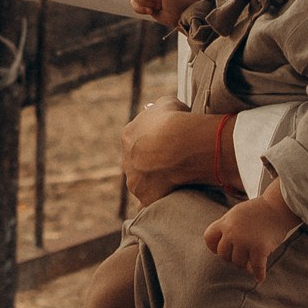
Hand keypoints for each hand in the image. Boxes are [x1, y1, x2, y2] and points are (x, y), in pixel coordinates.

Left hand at [121, 100, 238, 205]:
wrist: (181, 144)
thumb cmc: (175, 120)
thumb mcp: (168, 103)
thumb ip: (161, 109)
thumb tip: (164, 110)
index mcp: (128, 135)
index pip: (138, 140)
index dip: (154, 142)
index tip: (168, 144)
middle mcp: (126, 160)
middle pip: (137, 163)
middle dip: (150, 164)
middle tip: (171, 164)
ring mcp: (134, 181)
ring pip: (141, 184)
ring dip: (154, 183)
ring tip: (176, 182)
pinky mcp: (146, 198)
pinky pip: (150, 203)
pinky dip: (158, 202)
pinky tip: (169, 201)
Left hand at [202, 183, 299, 283]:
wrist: (278, 206)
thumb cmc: (259, 210)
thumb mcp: (237, 213)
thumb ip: (228, 227)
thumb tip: (224, 246)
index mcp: (225, 222)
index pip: (209, 238)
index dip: (214, 247)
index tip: (221, 250)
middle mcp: (232, 232)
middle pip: (223, 254)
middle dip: (231, 258)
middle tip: (241, 258)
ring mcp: (245, 241)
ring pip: (238, 262)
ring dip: (245, 266)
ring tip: (250, 266)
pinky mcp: (260, 248)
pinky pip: (256, 267)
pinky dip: (258, 274)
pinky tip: (260, 277)